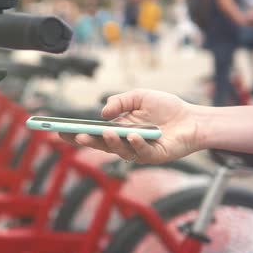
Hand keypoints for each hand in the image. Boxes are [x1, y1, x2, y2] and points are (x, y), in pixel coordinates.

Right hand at [60, 89, 201, 163]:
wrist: (193, 118)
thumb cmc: (166, 107)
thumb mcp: (139, 96)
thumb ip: (120, 101)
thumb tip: (103, 112)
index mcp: (117, 128)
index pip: (92, 133)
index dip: (75, 133)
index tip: (59, 130)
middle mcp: (124, 142)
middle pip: (100, 145)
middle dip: (87, 142)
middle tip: (76, 135)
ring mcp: (138, 151)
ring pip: (119, 151)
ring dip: (111, 142)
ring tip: (106, 132)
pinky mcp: (154, 156)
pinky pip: (142, 152)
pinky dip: (137, 143)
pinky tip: (134, 135)